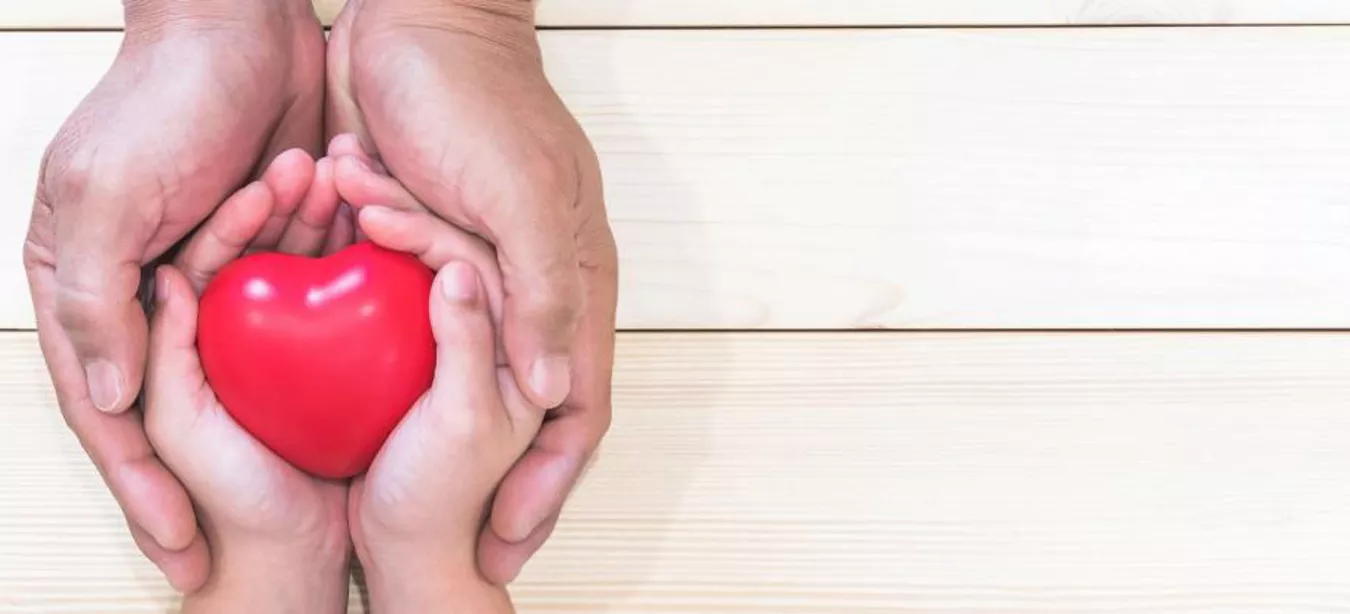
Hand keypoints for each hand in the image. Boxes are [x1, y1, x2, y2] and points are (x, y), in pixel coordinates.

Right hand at [21, 0, 326, 590]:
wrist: (243, 24)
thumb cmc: (161, 101)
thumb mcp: (108, 203)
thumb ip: (96, 302)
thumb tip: (110, 399)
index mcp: (90, 284)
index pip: (112, 413)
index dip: (142, 490)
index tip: (181, 553)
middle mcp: (146, 285)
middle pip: (176, 408)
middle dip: (208, 480)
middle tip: (244, 550)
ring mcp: (210, 267)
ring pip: (245, 359)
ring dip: (280, 396)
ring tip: (315, 453)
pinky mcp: (271, 241)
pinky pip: (295, 302)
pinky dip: (321, 327)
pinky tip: (353, 379)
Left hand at [328, 0, 619, 579]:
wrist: (411, 20)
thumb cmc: (480, 101)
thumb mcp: (523, 203)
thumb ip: (544, 297)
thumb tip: (553, 394)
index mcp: (571, 282)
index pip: (575, 411)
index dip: (548, 486)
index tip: (509, 545)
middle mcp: (531, 288)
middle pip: (522, 409)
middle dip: (493, 479)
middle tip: (457, 540)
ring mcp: (478, 271)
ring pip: (455, 369)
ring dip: (416, 401)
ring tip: (379, 459)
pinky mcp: (420, 247)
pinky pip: (405, 317)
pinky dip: (376, 341)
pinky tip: (339, 377)